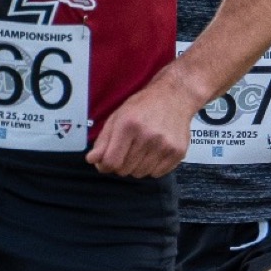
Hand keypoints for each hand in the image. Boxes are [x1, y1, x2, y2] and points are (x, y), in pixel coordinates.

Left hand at [86, 70, 200, 177]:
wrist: (175, 97)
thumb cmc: (143, 106)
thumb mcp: (117, 117)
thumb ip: (103, 140)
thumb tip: (92, 160)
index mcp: (129, 126)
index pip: (111, 162)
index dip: (105, 165)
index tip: (107, 161)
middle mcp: (148, 136)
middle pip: (124, 170)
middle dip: (121, 164)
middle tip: (127, 151)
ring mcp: (165, 145)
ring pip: (140, 174)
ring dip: (137, 166)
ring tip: (142, 151)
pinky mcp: (178, 151)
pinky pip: (157, 173)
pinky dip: (153, 168)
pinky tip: (154, 153)